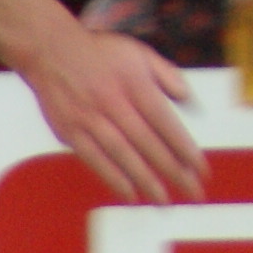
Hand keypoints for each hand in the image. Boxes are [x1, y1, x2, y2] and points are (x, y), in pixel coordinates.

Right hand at [19, 21, 206, 204]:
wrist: (51, 50)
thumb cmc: (102, 53)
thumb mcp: (141, 53)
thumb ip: (169, 76)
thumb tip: (191, 102)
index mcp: (135, 84)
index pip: (166, 123)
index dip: (185, 149)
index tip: (202, 170)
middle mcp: (113, 103)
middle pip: (148, 144)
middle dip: (173, 172)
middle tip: (193, 194)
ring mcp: (90, 119)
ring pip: (123, 156)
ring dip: (146, 181)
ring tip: (165, 202)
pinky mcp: (70, 131)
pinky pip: (94, 160)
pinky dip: (112, 179)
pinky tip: (129, 195)